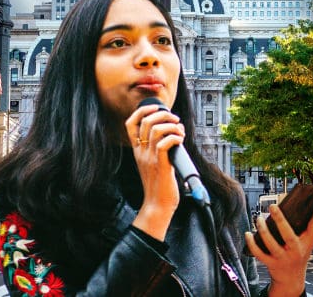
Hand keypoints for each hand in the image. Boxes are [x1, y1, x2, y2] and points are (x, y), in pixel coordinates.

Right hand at [125, 103, 184, 240]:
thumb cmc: (159, 185)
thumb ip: (159, 148)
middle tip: (175, 119)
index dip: (142, 111)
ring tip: (180, 130)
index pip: (131, 123)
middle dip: (163, 114)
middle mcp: (141, 152)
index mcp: (138, 150)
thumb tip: (175, 131)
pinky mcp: (161, 165)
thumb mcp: (153, 163)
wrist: (157, 205)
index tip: (156, 107)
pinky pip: (165, 143)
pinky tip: (181, 140)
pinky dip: (175, 136)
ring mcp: (150, 158)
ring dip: (172, 125)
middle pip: (146, 121)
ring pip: (156, 129)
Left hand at [245, 192, 312, 296]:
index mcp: (308, 241)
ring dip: (263, 230)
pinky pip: (259, 253)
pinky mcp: (272, 264)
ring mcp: (284, 258)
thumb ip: (297, 225)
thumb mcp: (303, 241)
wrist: (292, 279)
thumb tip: (284, 203)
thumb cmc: (296, 252)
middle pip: (288, 234)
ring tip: (258, 218)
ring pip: (271, 244)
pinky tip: (248, 233)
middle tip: (272, 206)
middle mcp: (297, 250)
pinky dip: (252, 243)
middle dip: (280, 220)